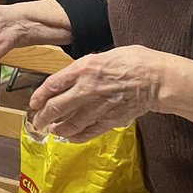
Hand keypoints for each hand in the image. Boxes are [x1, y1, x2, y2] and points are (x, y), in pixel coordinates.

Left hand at [29, 46, 165, 141]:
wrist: (157, 79)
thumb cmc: (136, 61)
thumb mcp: (106, 54)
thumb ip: (88, 66)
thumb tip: (76, 74)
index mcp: (85, 68)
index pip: (53, 84)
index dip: (40, 95)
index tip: (34, 102)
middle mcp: (87, 88)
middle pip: (57, 107)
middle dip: (44, 116)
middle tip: (37, 121)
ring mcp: (98, 106)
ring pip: (71, 122)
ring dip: (59, 128)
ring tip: (52, 131)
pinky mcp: (110, 120)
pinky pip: (89, 131)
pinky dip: (77, 136)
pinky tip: (70, 138)